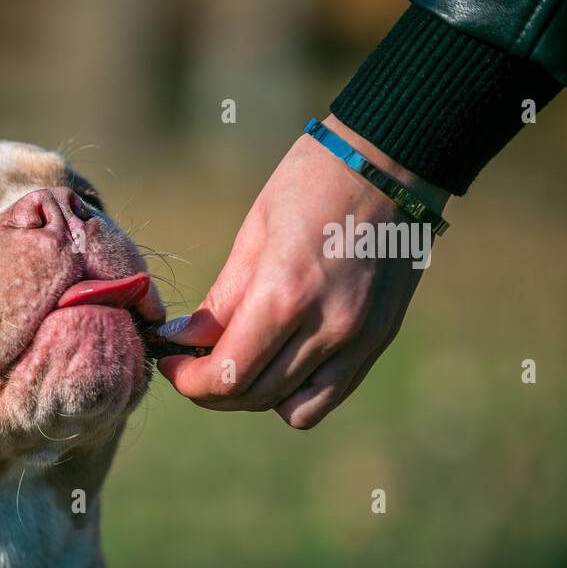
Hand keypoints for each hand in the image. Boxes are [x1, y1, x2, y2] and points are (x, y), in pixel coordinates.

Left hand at [157, 114, 451, 429]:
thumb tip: (181, 341)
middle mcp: (327, 326)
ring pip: (291, 408)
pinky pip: (328, 396)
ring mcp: (359, 338)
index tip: (171, 361)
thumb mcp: (255, 234)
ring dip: (252, 396)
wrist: (395, 159)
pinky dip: (295, 394)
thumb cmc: (314, 181)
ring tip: (237, 364)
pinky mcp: (379, 339)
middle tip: (191, 365)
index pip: (226, 375)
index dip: (188, 381)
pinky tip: (278, 363)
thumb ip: (220, 301)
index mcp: (286, 293)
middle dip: (211, 390)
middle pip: (253, 396)